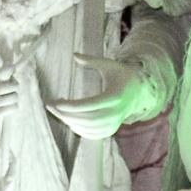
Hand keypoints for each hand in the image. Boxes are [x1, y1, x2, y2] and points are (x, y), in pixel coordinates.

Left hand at [49, 56, 169, 139]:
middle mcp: (116, 112)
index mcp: (115, 96)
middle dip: (66, 114)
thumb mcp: (109, 65)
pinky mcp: (112, 129)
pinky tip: (70, 121)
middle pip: (87, 119)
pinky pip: (93, 135)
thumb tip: (74, 55)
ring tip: (58, 111)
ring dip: (70, 121)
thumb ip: (92, 60)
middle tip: (51, 106)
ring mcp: (115, 122)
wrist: (139, 92)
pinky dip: (80, 130)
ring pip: (89, 128)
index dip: (72, 106)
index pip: (91, 105)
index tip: (56, 102)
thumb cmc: (121, 75)